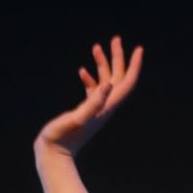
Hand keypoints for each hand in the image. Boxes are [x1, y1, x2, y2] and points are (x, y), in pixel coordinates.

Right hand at [34, 35, 143, 156]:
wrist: (54, 154)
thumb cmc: (62, 137)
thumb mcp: (77, 118)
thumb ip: (92, 103)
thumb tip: (107, 85)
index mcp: (107, 106)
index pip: (127, 83)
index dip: (134, 65)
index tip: (138, 48)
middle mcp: (104, 107)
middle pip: (118, 78)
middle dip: (119, 58)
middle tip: (116, 39)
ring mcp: (95, 109)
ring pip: (105, 82)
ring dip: (103, 64)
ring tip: (97, 46)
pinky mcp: (85, 111)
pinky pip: (92, 91)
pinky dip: (90, 79)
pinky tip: (82, 71)